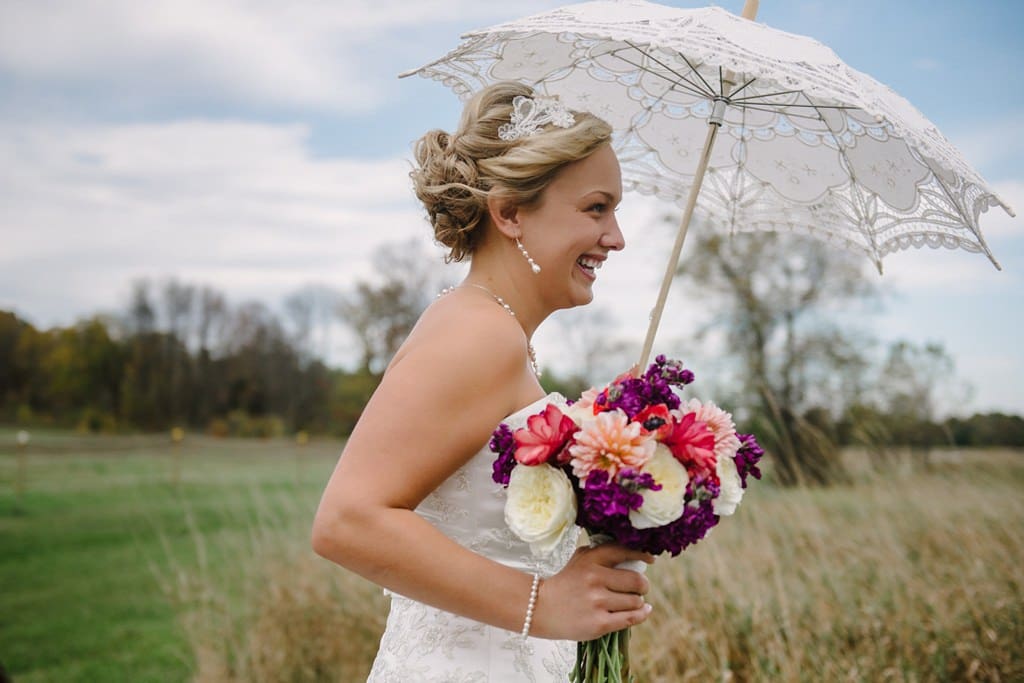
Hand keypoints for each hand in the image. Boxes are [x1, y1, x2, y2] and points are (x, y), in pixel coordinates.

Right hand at [530, 543, 654, 640]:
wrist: (541, 608)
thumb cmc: (566, 583)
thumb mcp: (580, 560)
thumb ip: (603, 554)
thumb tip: (634, 555)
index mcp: (590, 560)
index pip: (624, 552)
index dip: (642, 555)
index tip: (650, 560)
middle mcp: (594, 578)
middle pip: (636, 581)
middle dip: (642, 585)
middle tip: (640, 588)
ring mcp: (597, 602)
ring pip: (636, 601)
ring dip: (638, 602)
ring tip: (631, 602)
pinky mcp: (599, 623)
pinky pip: (631, 618)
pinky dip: (641, 615)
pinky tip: (643, 611)